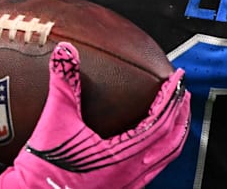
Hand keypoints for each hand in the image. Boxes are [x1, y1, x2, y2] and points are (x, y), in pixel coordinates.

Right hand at [0, 42, 189, 188]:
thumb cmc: (42, 168)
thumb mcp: (54, 122)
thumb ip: (63, 84)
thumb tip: (65, 51)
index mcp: (121, 157)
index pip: (159, 123)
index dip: (171, 99)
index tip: (178, 80)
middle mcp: (130, 174)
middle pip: (171, 142)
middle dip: (180, 116)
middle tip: (184, 94)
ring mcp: (126, 185)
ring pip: (164, 159)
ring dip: (173, 134)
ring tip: (176, 115)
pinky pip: (151, 170)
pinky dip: (159, 151)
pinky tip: (151, 143)